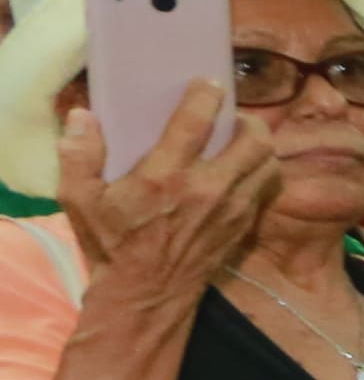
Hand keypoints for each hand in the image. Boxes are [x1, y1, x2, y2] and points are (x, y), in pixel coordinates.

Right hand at [55, 75, 266, 299]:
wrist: (146, 295)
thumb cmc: (111, 244)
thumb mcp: (79, 200)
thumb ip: (78, 156)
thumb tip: (83, 116)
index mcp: (164, 177)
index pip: (196, 123)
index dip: (206, 95)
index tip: (207, 84)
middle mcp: (207, 189)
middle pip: (253, 139)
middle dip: (248, 119)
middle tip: (232, 117)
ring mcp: (231, 208)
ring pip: (268, 163)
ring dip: (260, 146)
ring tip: (242, 140)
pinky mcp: (243, 225)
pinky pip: (266, 188)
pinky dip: (262, 172)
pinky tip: (244, 169)